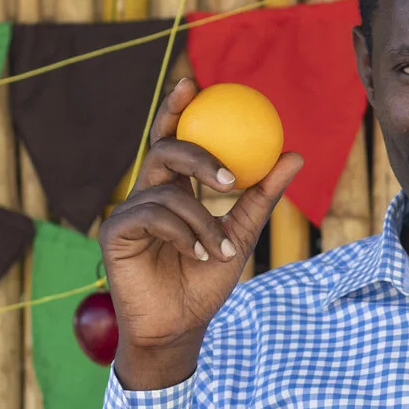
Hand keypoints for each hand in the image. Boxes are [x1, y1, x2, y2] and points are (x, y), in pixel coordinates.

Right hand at [95, 76, 306, 388]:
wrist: (180, 327)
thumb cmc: (206, 282)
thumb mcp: (242, 234)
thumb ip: (262, 195)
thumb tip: (294, 154)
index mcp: (174, 187)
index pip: (173, 138)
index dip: (176, 107)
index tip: (192, 81)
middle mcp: (148, 192)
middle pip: (166, 149)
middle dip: (197, 154)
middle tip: (227, 178)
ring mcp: (128, 211)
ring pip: (167, 190)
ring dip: (202, 221)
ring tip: (219, 250)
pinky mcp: (114, 231)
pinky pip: (152, 214)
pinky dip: (182, 232)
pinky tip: (197, 255)